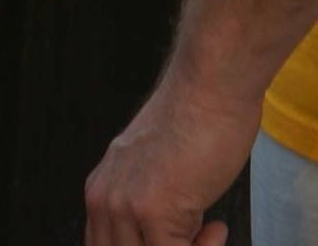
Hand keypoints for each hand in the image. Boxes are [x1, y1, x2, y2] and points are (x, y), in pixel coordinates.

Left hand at [84, 83, 261, 245]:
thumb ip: (146, 202)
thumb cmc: (197, 120)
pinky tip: (217, 228)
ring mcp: (125, 207)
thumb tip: (163, 238)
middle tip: (197, 238)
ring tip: (209, 232)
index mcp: (100, 190)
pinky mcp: (153, 211)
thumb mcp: (155, 169)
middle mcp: (104, 200)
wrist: (210, 88)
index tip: (182, 238)